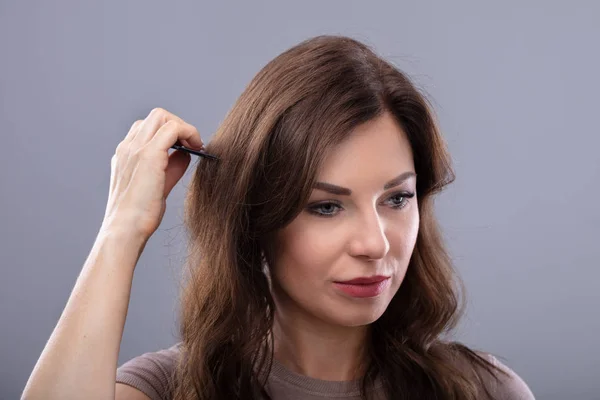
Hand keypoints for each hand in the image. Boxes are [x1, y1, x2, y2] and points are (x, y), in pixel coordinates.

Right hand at [101, 108, 204, 239]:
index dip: (170, 133)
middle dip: (179, 124)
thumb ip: (170, 167)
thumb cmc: (139, 215)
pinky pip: (173, 128)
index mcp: (125, 154)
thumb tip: (186, 154)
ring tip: (196, 145)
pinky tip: (197, 148)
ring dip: (184, 127)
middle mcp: (127, 147)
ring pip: (162, 116)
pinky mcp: (149, 155)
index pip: (147, 128)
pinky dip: (189, 132)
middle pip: (155, 116)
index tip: (186, 147)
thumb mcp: (158, 186)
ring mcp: (136, 148)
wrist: (125, 230)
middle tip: (194, 144)